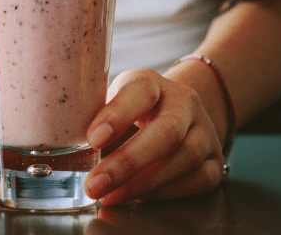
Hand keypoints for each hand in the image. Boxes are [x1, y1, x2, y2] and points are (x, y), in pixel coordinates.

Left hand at [83, 68, 224, 204]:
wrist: (178, 109)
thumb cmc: (134, 109)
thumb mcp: (114, 101)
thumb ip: (96, 119)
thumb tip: (65, 153)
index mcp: (151, 82)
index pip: (139, 92)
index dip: (117, 115)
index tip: (92, 139)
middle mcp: (184, 101)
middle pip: (166, 130)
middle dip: (129, 162)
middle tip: (96, 184)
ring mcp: (204, 128)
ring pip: (185, 157)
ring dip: (145, 183)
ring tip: (111, 196)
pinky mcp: (215, 157)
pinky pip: (199, 178)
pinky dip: (168, 192)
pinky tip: (141, 198)